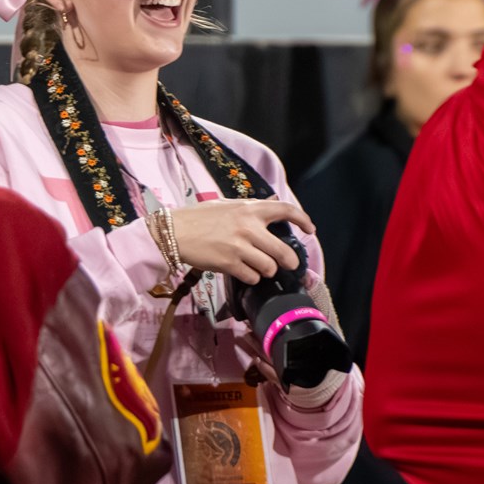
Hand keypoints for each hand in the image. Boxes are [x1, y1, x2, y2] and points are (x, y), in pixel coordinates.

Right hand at [168, 200, 315, 284]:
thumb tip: (272, 206)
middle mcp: (248, 227)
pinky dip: (250, 278)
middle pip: (284, 251)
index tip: (310, 229)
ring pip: (269, 267)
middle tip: (289, 264)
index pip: (285, 210)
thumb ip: (250, 208)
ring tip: (257, 267)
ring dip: (266, 270)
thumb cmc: (198, 217)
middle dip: (290, 261)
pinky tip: (242, 272)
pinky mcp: (229, 263)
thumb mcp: (226, 205)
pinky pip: (252, 277)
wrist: (174, 231)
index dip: (303, 220)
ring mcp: (239, 246)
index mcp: (249, 209)